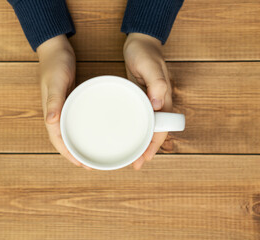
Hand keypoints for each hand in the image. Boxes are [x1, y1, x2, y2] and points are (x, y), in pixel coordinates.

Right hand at [37, 35, 90, 169]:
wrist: (55, 49)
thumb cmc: (55, 64)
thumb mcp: (55, 82)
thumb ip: (53, 101)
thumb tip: (51, 122)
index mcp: (50, 112)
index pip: (57, 140)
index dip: (68, 154)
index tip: (81, 164)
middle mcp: (54, 113)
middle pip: (62, 140)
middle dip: (74, 154)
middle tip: (89, 165)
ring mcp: (60, 108)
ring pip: (67, 132)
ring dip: (76, 145)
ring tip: (90, 154)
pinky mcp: (67, 101)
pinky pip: (72, 121)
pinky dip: (78, 131)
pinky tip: (89, 132)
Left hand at [123, 33, 172, 169]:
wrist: (141, 42)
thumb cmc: (145, 53)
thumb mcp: (150, 66)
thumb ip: (157, 84)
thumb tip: (159, 105)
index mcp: (164, 100)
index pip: (162, 129)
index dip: (154, 145)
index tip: (144, 159)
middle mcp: (158, 104)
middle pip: (155, 133)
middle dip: (146, 150)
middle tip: (134, 165)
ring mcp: (149, 102)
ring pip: (148, 128)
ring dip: (141, 143)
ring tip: (131, 156)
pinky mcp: (140, 99)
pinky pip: (140, 119)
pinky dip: (136, 130)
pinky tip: (128, 136)